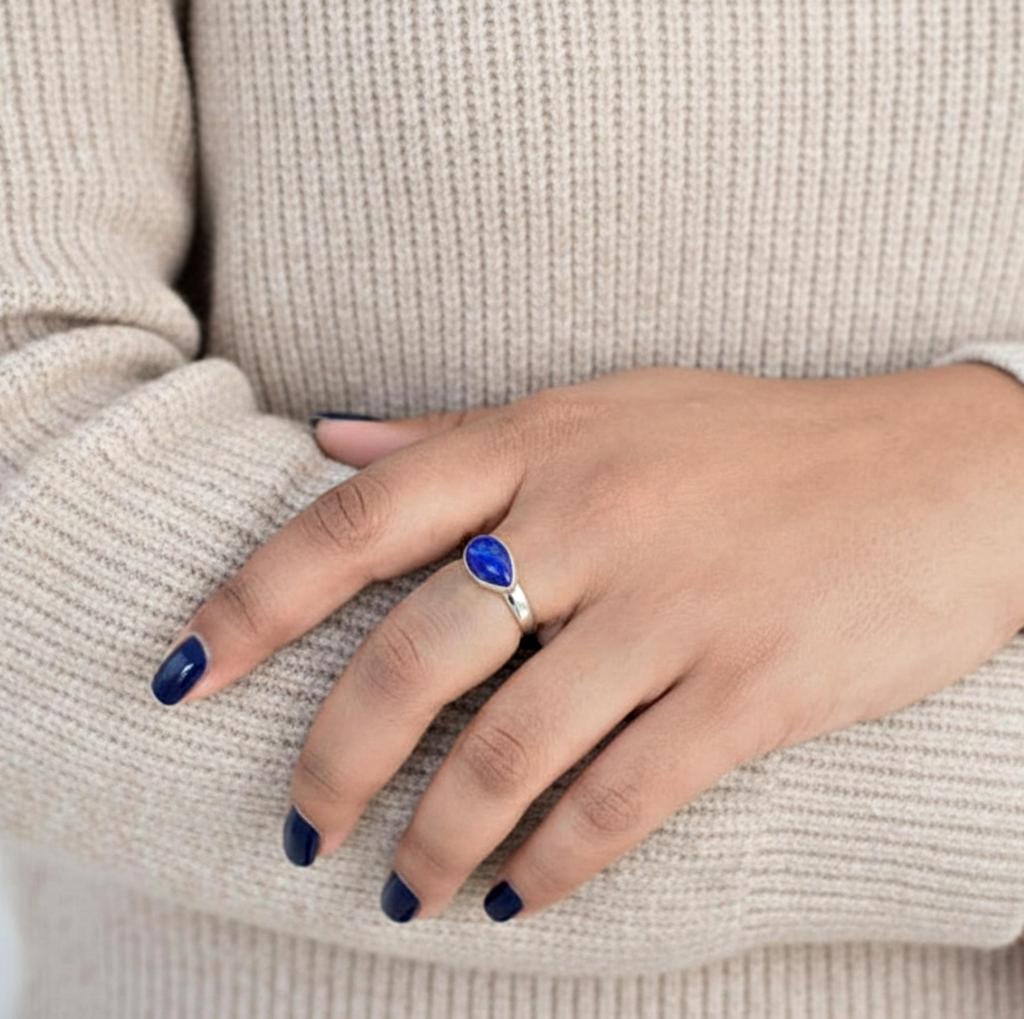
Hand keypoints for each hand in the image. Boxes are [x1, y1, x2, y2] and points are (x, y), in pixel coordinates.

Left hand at [151, 364, 1023, 921]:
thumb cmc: (759, 440)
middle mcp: (593, 519)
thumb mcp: (606, 407)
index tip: (187, 673)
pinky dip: (557, 862)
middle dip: (335, 760)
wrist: (944, 467)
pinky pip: (623, 796)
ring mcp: (674, 605)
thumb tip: (333, 445)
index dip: (254, 602)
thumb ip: (460, 436)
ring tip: (401, 891)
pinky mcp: (754, 685)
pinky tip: (520, 896)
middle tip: (298, 830)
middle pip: (414, 658)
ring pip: (509, 750)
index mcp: (544, 443)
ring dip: (437, 838)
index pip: (358, 523)